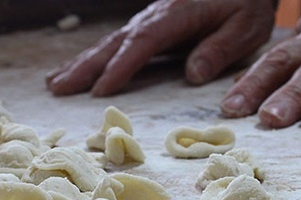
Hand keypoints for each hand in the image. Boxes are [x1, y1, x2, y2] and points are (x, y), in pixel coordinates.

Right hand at [46, 0, 275, 95]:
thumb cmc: (246, 3)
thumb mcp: (246, 27)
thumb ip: (220, 49)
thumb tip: (193, 74)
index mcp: (177, 16)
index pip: (143, 43)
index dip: (121, 66)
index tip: (101, 90)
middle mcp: (155, 17)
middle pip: (115, 42)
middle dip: (86, 67)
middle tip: (58, 88)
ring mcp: (149, 20)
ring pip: (109, 42)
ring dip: (82, 63)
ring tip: (54, 83)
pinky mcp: (150, 26)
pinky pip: (117, 43)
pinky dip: (96, 57)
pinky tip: (79, 69)